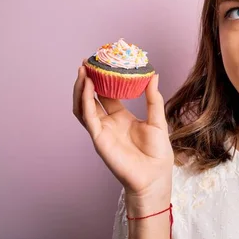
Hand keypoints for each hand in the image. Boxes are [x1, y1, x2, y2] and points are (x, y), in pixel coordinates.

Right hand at [72, 60, 173, 202]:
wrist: (155, 176)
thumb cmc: (157, 153)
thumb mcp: (158, 120)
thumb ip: (153, 99)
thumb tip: (154, 75)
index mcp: (121, 117)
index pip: (106, 94)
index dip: (102, 79)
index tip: (101, 63)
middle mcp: (108, 123)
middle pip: (91, 98)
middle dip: (87, 80)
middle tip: (86, 62)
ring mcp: (101, 131)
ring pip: (83, 107)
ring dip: (81, 89)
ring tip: (83, 71)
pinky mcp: (99, 139)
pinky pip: (88, 118)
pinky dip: (85, 102)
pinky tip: (87, 87)